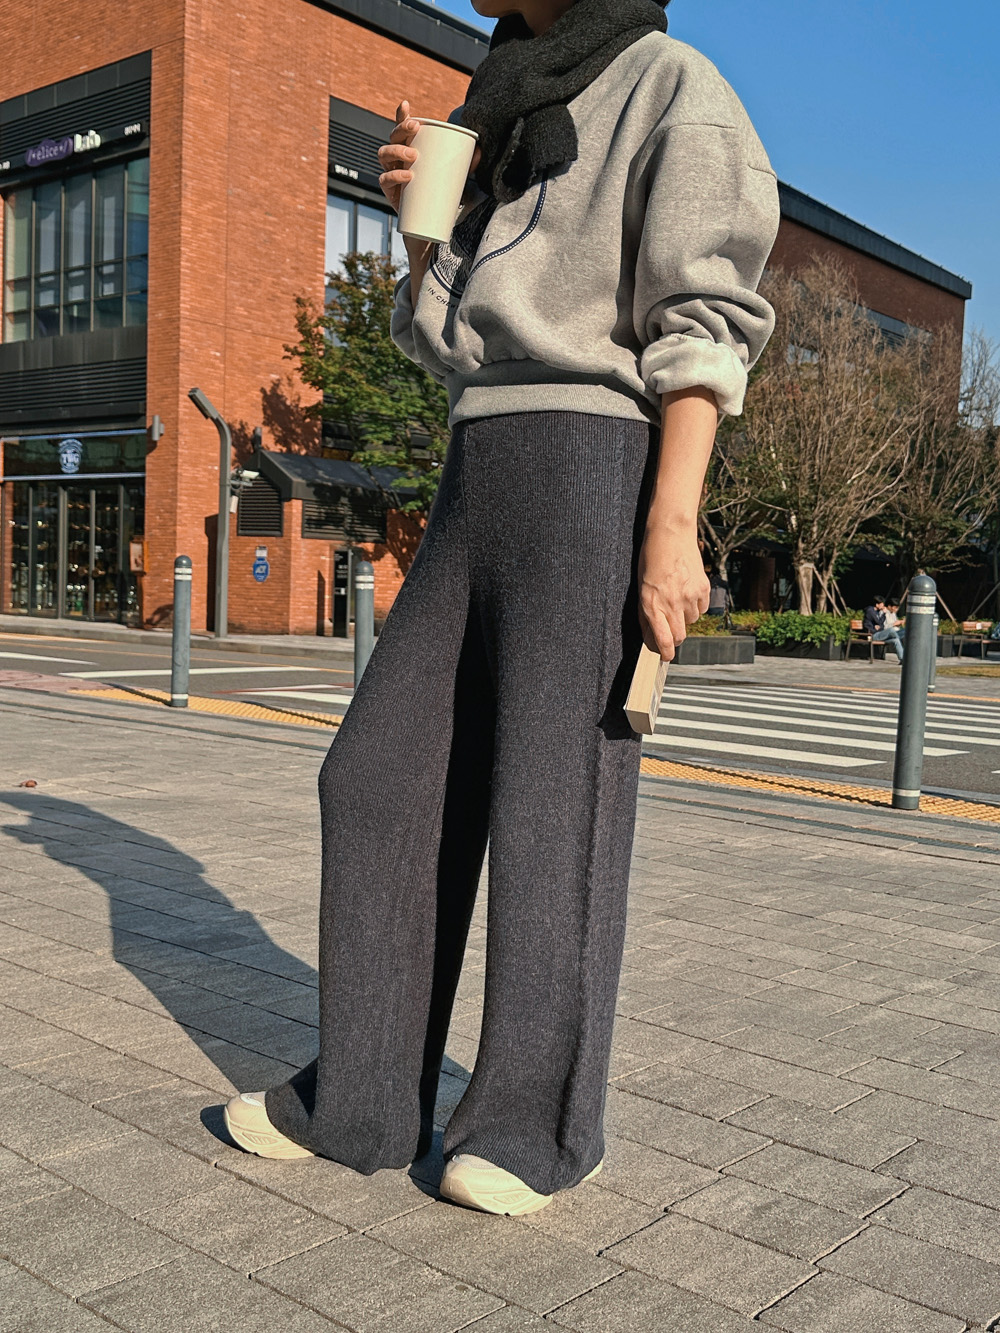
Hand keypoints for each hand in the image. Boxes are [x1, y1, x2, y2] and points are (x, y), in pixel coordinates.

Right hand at [378, 100, 482, 215]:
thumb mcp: (452, 175)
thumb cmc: (437, 192)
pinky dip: (394, 176)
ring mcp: (391, 172)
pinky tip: (407, 175)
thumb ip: (466, 163)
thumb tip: (480, 151)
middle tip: (415, 129)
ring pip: (384, 154)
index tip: (406, 104)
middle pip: (392, 137)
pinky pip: (384, 179)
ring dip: (396, 150)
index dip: (401, 116)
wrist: (429, 222)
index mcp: (410, 149)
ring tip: (413, 156)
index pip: (402, 129)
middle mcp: (397, 158)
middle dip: (401, 129)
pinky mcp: (390, 191)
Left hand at [637, 523, 709, 660]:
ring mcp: (690, 596)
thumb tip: (651, 638)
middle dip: (675, 638)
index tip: (666, 656)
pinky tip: (687, 590)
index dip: (665, 652)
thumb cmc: (650, 561)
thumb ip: (646, 615)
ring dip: (684, 617)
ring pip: (691, 622)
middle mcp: (672, 603)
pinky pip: (702, 609)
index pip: (663, 639)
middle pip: (680, 636)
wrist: (671, 535)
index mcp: (652, 604)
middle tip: (670, 629)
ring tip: (676, 598)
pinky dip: (695, 606)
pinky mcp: (703, 589)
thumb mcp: (641, 589)